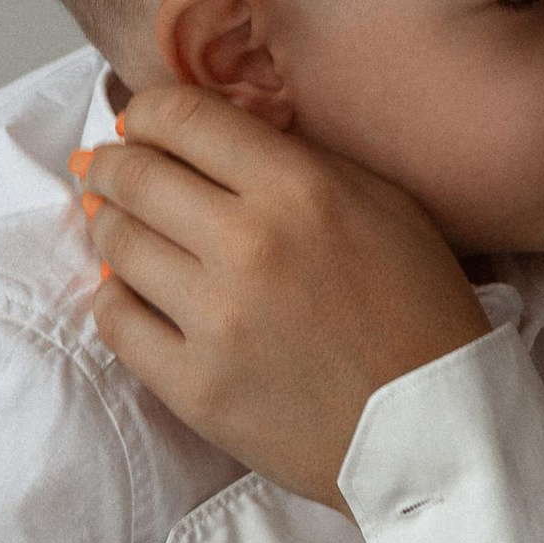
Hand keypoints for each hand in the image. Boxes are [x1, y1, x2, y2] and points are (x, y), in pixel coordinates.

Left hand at [79, 87, 491, 500]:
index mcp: (301, 190)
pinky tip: (133, 291)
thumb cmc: (419, 312)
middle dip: (113, 164)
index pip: (183, 118)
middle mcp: (249, 246)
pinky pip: (115, 322)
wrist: (434, 429)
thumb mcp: (384, 205)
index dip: (150, 113)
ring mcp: (216, 321)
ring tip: (121, 226)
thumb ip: (299, 159)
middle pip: (135, 176)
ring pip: (116, 244)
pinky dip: (115, 297)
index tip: (145, 125)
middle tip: (113, 170)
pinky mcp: (195, 386)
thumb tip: (215, 135)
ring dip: (109, 225)